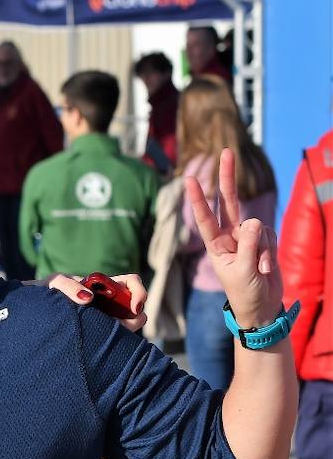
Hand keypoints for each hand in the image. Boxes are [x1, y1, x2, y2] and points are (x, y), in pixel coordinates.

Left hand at [35, 273, 148, 332]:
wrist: (31, 309)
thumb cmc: (45, 291)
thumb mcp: (55, 283)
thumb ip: (68, 286)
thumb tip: (88, 298)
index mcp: (101, 286)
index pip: (130, 283)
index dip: (138, 292)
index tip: (134, 305)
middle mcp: (106, 302)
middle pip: (133, 308)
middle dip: (136, 317)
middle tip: (127, 325)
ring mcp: (102, 319)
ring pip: (125, 325)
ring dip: (126, 330)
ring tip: (114, 333)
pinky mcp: (95, 334)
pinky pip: (111, 338)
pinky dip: (114, 340)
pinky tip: (103, 343)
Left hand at [186, 148, 282, 328]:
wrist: (262, 306)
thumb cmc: (244, 292)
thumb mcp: (243, 272)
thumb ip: (249, 245)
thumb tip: (253, 220)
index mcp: (215, 245)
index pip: (204, 218)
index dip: (197, 198)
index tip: (188, 179)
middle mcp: (229, 236)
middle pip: (229, 202)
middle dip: (227, 178)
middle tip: (225, 153)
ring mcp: (247, 236)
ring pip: (258, 226)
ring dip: (262, 249)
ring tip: (258, 269)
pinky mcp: (264, 240)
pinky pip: (270, 235)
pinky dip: (271, 251)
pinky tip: (266, 268)